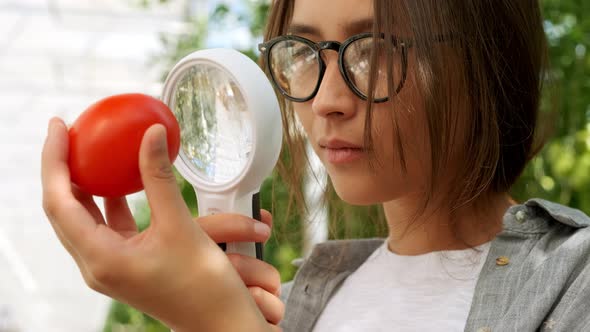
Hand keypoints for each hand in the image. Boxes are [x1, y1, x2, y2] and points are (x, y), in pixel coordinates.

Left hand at [41, 118, 269, 331]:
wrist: (218, 320)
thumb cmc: (203, 285)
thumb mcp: (181, 226)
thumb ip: (160, 178)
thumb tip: (151, 135)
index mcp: (102, 259)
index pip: (59, 202)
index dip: (54, 161)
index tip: (59, 126)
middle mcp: (97, 264)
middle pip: (62, 209)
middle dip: (61, 169)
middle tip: (69, 132)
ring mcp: (109, 265)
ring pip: (81, 217)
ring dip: (83, 184)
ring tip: (89, 151)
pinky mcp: (124, 262)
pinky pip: (105, 225)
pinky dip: (108, 200)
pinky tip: (120, 180)